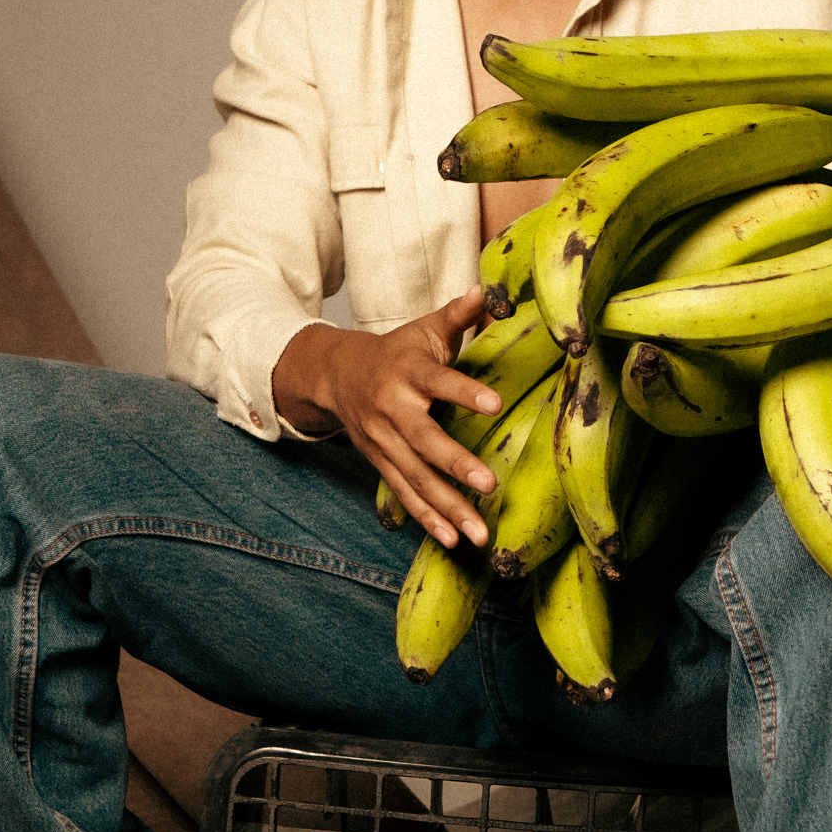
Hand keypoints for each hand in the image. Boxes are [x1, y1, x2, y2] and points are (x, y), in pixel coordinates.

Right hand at [272, 289, 503, 547]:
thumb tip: (488, 290)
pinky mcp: (381, 465)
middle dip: (455, 465)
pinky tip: (453, 540)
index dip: (464, 392)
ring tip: (479, 534)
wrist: (336, 376)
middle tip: (489, 484)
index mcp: (406, 372)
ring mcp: (384, 442)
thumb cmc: (395, 352)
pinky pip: (405, 496)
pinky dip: (428, 520)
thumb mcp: (422, 330)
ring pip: (416, 478)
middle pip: (424, 441)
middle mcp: (392, 410)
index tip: (495, 404)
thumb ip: (456, 315)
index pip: (438, 382)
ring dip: (448, 508)